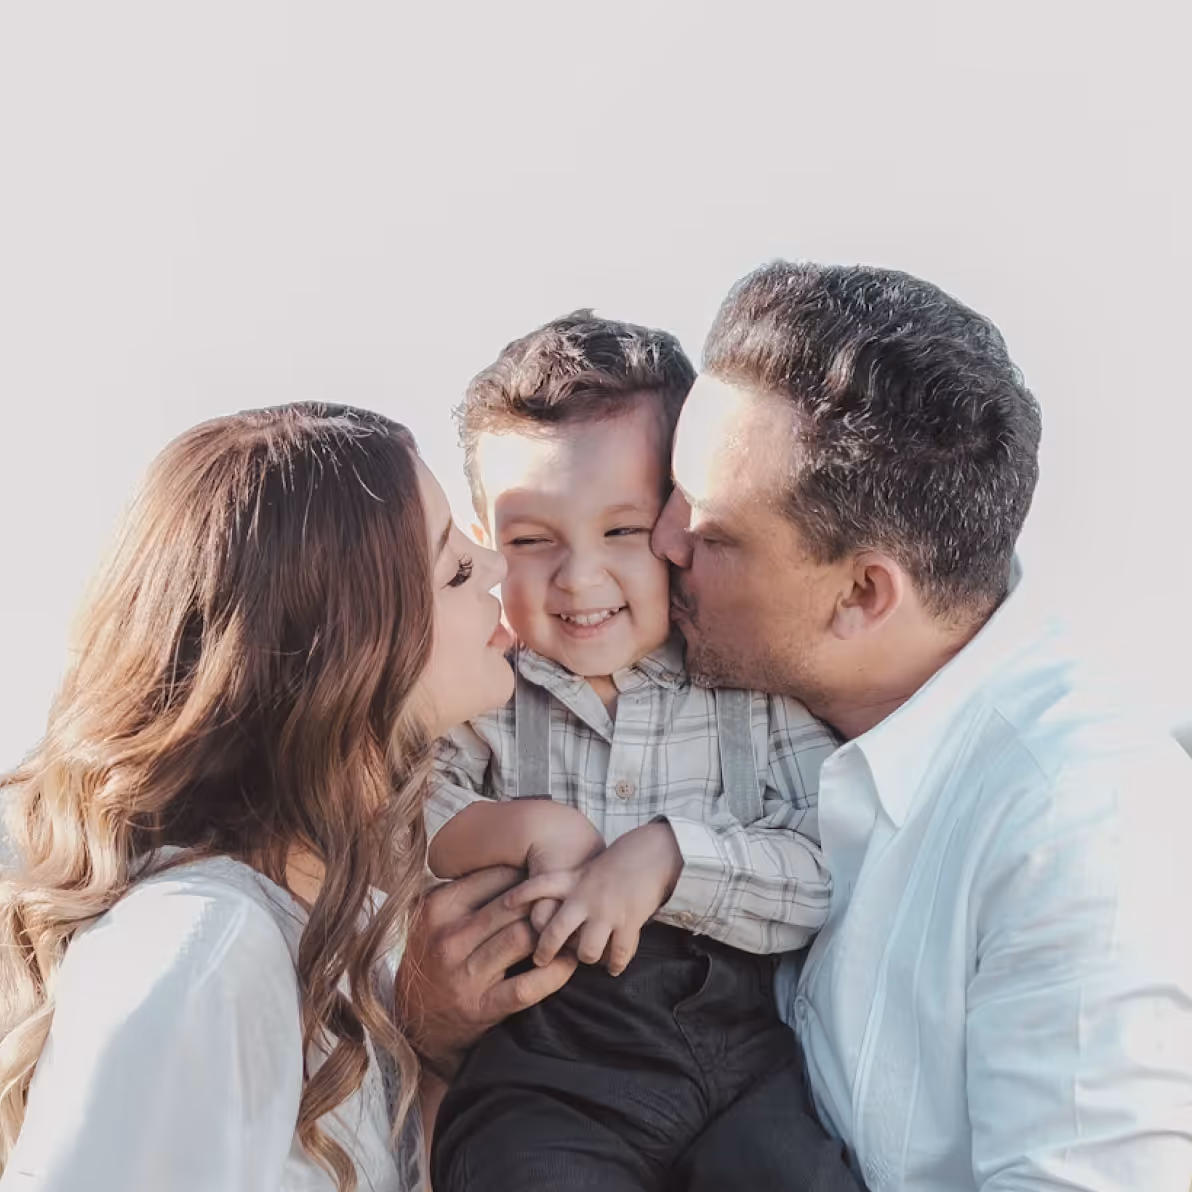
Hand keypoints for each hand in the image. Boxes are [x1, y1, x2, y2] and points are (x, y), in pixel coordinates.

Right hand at [396, 866, 577, 1078]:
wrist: (414, 1019)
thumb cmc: (433, 954)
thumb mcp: (434, 915)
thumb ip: (464, 887)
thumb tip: (513, 855)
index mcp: (438, 907)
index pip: (496, 877)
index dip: (527, 876)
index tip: (545, 878)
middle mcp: (449, 939)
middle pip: (514, 906)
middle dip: (544, 902)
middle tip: (568, 899)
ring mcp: (465, 974)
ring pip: (523, 938)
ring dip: (552, 933)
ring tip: (569, 927)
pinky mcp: (482, 1007)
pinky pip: (527, 986)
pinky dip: (554, 972)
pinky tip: (568, 962)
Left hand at [506, 822, 682, 976]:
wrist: (651, 854)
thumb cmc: (616, 863)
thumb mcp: (585, 869)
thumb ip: (566, 887)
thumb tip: (544, 914)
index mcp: (574, 880)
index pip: (540, 884)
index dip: (520, 895)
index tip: (505, 906)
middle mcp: (586, 897)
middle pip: (556, 931)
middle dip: (545, 950)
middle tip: (539, 960)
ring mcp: (607, 911)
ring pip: (586, 951)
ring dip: (586, 958)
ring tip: (586, 959)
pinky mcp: (630, 922)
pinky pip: (618, 955)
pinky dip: (615, 965)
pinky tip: (612, 968)